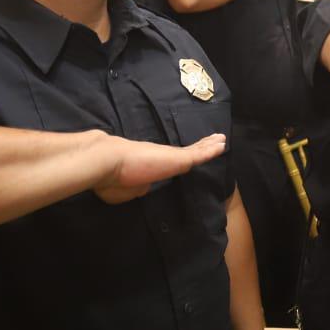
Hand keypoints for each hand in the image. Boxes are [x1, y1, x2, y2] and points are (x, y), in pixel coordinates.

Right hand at [93, 132, 226, 203]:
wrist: (107, 162)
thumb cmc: (111, 178)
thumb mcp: (125, 190)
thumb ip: (137, 188)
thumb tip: (144, 187)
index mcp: (148, 164)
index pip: (168, 160)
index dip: (179, 156)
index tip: (187, 154)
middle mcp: (160, 156)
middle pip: (185, 151)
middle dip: (199, 146)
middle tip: (212, 140)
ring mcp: (169, 156)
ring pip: (194, 150)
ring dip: (208, 145)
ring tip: (220, 139)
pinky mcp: (177, 159)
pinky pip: (199, 155)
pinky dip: (211, 151)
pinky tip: (222, 145)